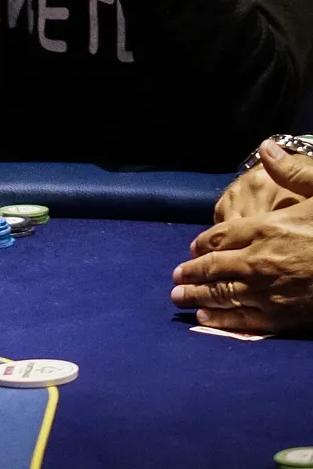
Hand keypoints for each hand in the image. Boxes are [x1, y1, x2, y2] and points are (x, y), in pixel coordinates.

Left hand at [172, 140, 312, 332]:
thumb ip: (293, 173)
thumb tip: (266, 147)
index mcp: (267, 228)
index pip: (220, 236)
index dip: (202, 243)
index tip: (191, 249)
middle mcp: (260, 259)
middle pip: (213, 267)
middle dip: (191, 273)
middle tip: (175, 278)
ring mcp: (270, 290)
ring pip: (222, 293)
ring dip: (197, 296)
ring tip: (179, 298)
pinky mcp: (285, 316)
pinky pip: (245, 319)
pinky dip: (222, 320)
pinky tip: (207, 320)